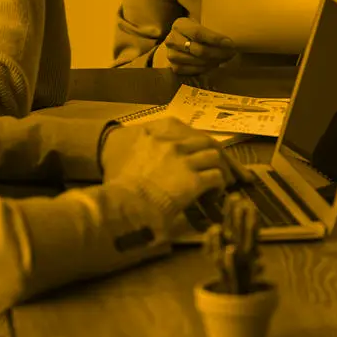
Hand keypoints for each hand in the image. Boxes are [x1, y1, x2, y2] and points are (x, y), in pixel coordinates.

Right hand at [100, 118, 238, 213]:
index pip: (187, 133)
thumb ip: (140, 152)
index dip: (198, 144)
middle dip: (216, 155)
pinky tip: (214, 194)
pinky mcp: (193, 180)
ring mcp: (184, 161)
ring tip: (219, 182)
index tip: (202, 153)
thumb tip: (147, 161)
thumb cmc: (115, 185)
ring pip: (215, 157)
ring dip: (219, 169)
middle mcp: (173, 144)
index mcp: (156, 135)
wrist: (119, 203)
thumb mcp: (123, 158)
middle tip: (221, 167)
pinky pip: (216, 177)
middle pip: (206, 142)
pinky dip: (218, 185)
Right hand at [165, 16, 237, 76]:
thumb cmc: (197, 30)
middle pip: (199, 50)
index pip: (198, 33)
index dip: (215, 39)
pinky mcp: (173, 67)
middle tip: (232, 53)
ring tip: (225, 59)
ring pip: (197, 61)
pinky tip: (214, 64)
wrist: (181, 40)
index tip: (230, 43)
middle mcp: (172, 39)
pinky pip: (193, 70)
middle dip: (219, 53)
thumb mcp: (202, 23)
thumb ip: (213, 27)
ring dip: (215, 61)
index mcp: (180, 25)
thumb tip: (231, 40)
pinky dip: (206, 68)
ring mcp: (171, 54)